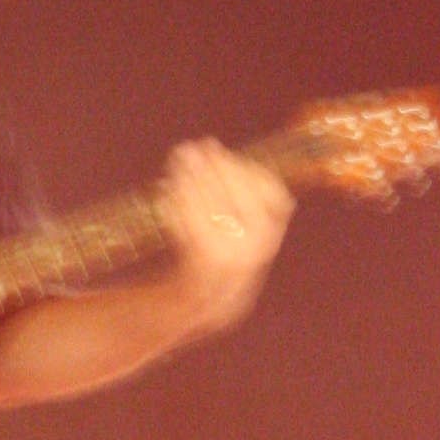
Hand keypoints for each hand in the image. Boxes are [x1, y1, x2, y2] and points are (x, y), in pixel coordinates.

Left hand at [163, 138, 292, 328]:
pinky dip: (175, 206)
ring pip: (208, 209)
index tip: (213, 148)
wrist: (218, 294)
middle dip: (206, 168)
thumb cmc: (231, 242)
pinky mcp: (206, 265)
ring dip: (188, 181)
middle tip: (186, 148)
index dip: (234, 164)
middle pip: (232, 195)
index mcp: (273, 227)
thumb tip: (209, 145)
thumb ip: (234, 179)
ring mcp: (233, 256)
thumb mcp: (246, 212)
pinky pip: (190, 229)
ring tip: (176, 161)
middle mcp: (258, 244)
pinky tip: (165, 188)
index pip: (262, 186)